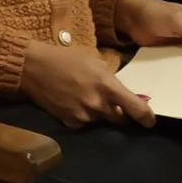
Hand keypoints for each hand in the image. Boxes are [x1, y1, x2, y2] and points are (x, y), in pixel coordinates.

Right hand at [19, 40, 154, 128]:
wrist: (32, 66)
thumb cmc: (64, 58)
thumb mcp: (93, 61)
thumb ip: (111, 78)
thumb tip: (123, 92)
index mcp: (108, 87)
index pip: (137, 110)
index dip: (147, 118)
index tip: (149, 121)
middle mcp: (98, 105)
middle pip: (120, 120)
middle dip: (119, 113)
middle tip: (111, 103)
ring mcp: (84, 115)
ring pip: (101, 121)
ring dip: (99, 114)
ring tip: (86, 99)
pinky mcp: (69, 121)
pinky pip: (84, 124)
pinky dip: (83, 116)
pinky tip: (73, 103)